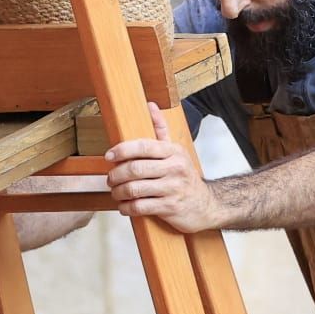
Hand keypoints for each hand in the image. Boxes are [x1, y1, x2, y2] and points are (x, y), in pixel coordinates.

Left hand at [105, 103, 220, 232]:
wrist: (205, 205)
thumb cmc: (184, 176)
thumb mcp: (176, 151)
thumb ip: (161, 129)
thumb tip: (150, 105)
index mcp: (174, 152)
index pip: (144, 146)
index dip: (122, 150)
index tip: (109, 155)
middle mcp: (175, 168)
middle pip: (135, 169)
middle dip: (116, 175)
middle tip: (110, 179)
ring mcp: (172, 189)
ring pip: (134, 189)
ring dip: (119, 192)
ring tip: (116, 192)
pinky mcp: (169, 208)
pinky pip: (140, 207)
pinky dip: (126, 207)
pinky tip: (124, 206)